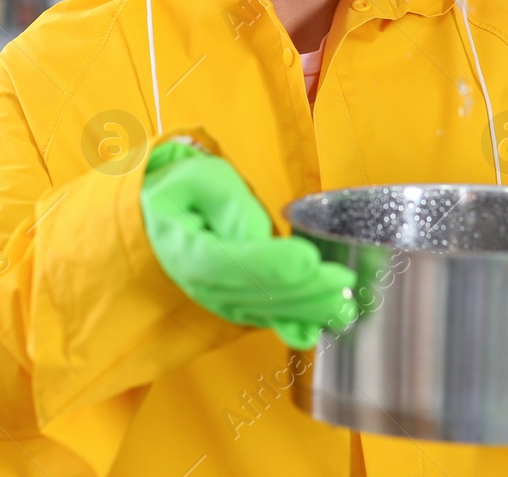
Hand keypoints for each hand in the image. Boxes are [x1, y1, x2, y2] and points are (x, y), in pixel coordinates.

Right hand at [140, 141, 357, 348]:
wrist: (164, 216)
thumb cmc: (184, 192)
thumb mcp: (200, 179)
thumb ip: (228, 203)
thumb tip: (255, 234)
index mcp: (186, 249)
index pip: (231, 263)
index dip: (272, 264)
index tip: (310, 259)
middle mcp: (200, 285)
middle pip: (256, 292)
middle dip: (304, 290)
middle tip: (342, 284)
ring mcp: (217, 300)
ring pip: (265, 310)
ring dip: (306, 311)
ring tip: (342, 308)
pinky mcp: (235, 305)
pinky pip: (264, 318)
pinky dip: (292, 324)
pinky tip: (317, 328)